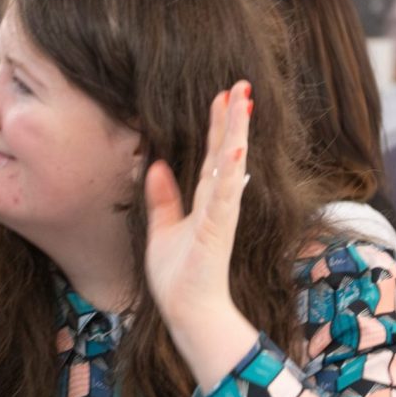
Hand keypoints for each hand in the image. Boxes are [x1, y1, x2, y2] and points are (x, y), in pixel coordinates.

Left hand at [145, 80, 258, 387]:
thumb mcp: (162, 229)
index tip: (223, 96)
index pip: (212, 155)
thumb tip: (154, 166)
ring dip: (236, 133)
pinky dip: (230, 172)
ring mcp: (221, 214)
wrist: (189, 312)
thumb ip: (162, 198)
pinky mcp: (217, 229)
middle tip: (241, 84)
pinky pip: (225, 195)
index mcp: (206, 202)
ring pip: (230, 165)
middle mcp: (218, 203)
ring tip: (242, 101)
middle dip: (233, 118)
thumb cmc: (179, 277)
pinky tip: (234, 148)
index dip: (218, 125)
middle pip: (225, 151)